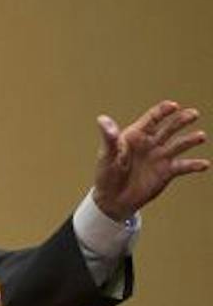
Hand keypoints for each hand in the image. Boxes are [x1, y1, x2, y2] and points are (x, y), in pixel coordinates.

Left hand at [92, 101, 207, 221]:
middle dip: (181, 120)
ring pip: (179, 144)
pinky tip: (204, 164)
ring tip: (200, 136)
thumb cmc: (106, 175)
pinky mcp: (167, 171)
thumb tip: (102, 120)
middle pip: (169, 127)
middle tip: (193, 114)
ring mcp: (161, 156)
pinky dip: (194, 165)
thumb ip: (109, 138)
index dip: (163, 111)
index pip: (152, 118)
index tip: (173, 106)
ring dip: (190, 140)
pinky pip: (183, 166)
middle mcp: (151, 143)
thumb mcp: (107, 155)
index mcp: (136, 135)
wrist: (113, 199)